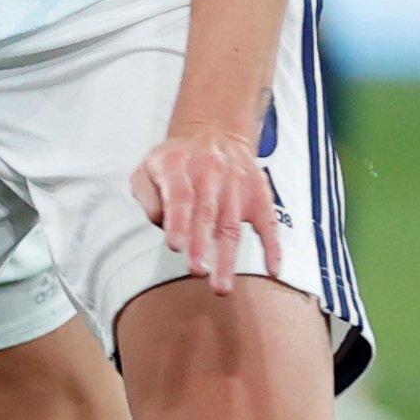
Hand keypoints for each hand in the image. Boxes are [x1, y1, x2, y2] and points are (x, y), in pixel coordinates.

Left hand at [135, 122, 281, 295]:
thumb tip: (160, 222)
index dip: (178, 221)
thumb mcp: (148, 167)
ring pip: (232, 225)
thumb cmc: (176, 160)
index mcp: (179, 166)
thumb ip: (146, 195)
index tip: (175, 246)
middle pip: (207, 213)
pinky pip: (268, 223)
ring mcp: (237, 185)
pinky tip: (272, 270)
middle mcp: (210, 174)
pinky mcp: (259, 195)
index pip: (180, 195)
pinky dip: (273, 247)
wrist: (215, 133)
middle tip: (197, 271)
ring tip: (222, 286)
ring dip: (228, 257)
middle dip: (202, 244)